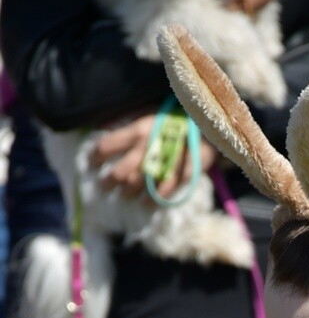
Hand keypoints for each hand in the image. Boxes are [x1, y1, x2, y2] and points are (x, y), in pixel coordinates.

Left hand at [91, 114, 216, 199]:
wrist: (209, 125)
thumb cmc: (175, 119)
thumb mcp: (149, 114)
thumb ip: (127, 124)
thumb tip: (102, 131)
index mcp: (138, 130)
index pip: (107, 146)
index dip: (95, 157)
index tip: (91, 164)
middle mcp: (149, 147)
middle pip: (121, 172)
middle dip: (108, 182)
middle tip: (104, 187)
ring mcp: (165, 163)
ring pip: (140, 185)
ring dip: (129, 193)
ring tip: (125, 195)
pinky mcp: (182, 174)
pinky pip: (163, 192)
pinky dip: (153, 200)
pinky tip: (145, 203)